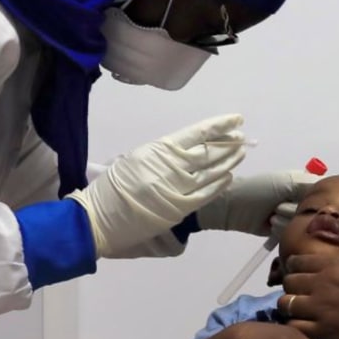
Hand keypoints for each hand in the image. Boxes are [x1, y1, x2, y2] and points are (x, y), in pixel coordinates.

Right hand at [68, 115, 248, 255]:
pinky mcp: (179, 210)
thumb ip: (161, 155)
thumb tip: (185, 151)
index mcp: (158, 150)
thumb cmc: (110, 188)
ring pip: (212, 172)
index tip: (235, 119)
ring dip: (229, 161)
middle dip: (229, 143)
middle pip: (209, 152)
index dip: (220, 126)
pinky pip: (206, 194)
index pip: (197, 133)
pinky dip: (220, 185)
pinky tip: (229, 177)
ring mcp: (177, 189)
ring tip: (241, 153)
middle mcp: (171, 166)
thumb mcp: (135, 159)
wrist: (97, 219)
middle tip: (241, 137)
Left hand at [196, 169, 317, 235]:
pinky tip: (269, 225)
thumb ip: (309, 185)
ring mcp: (294, 217)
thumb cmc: (258, 189)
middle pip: (315, 214)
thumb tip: (333, 190)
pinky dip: (279, 230)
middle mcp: (303, 201)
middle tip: (278, 206)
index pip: (326, 195)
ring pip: (303, 226)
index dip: (321, 202)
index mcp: (305, 185)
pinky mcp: (285, 231)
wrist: (233, 207)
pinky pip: (292, 235)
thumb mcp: (284, 182)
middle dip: (294, 211)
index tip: (306, 203)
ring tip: (271, 214)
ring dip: (284, 221)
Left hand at [281, 254, 338, 338]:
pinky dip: (297, 327)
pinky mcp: (324, 331)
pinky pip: (295, 327)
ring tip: (300, 312)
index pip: (297, 261)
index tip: (299, 274)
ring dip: (291, 308)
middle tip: (300, 295)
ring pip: (286, 304)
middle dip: (292, 288)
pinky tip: (307, 327)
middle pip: (288, 282)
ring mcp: (321, 308)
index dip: (295, 268)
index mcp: (335, 264)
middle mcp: (323, 283)